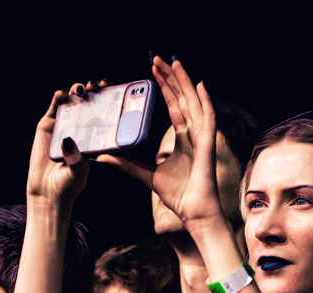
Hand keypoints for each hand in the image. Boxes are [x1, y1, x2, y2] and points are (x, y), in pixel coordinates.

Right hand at [26, 82, 101, 209]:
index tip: (115, 90)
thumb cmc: (69, 183)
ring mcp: (65, 123)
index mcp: (96, 135)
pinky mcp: (49, 124)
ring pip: (73, 99)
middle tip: (98, 86)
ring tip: (81, 91)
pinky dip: (58, 96)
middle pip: (90, 101)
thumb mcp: (79, 172)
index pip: (106, 112)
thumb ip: (76, 159)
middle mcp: (82, 126)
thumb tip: (68, 140)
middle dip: (95, 90)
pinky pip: (54, 106)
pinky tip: (62, 93)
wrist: (48, 190)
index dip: (110, 98)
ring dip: (78, 90)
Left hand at [99, 57, 224, 229]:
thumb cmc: (178, 196)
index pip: (173, 106)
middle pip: (182, 99)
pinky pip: (208, 120)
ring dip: (184, 82)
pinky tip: (200, 85)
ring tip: (174, 62)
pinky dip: (205, 102)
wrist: (193, 213)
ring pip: (193, 103)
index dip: (164, 88)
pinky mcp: (207, 146)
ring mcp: (202, 138)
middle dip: (171, 78)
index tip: (153, 71)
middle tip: (158, 58)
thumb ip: (128, 164)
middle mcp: (193, 134)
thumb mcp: (147, 176)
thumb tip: (104, 156)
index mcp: (183, 139)